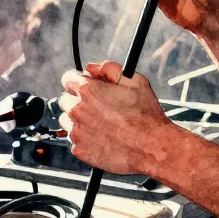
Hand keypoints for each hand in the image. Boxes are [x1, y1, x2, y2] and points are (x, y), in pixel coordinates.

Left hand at [58, 61, 173, 175]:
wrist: (152, 147)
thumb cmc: (146, 115)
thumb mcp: (134, 81)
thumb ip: (109, 69)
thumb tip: (91, 67)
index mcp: (88, 91)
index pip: (67, 79)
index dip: (78, 80)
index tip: (85, 86)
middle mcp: (78, 110)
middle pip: (65, 100)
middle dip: (77, 100)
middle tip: (97, 106)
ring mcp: (77, 131)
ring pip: (67, 121)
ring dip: (79, 120)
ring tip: (101, 124)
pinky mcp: (79, 150)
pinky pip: (74, 140)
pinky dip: (84, 138)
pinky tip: (102, 138)